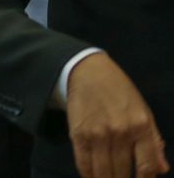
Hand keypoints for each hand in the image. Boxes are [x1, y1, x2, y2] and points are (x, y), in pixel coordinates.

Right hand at [67, 52, 169, 177]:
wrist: (87, 72)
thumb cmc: (120, 91)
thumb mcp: (143, 112)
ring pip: (103, 172)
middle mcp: (120, 132)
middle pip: (123, 172)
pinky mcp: (78, 134)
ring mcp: (97, 134)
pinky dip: (88, 175)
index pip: (147, 166)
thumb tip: (161, 169)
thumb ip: (153, 142)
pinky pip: (83, 164)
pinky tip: (92, 176)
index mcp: (141, 126)